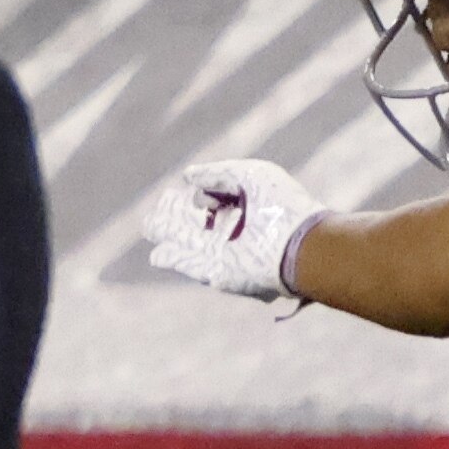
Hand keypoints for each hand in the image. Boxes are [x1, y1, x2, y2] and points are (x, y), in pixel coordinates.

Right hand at [143, 158, 323, 301]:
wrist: (300, 244)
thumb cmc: (282, 205)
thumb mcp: (250, 176)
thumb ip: (217, 174)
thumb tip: (187, 177)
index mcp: (248, 209)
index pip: (214, 203)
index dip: (196, 198)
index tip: (181, 191)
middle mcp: (239, 234)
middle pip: (199, 226)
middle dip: (175, 219)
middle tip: (154, 213)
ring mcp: (230, 255)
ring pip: (191, 244)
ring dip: (169, 235)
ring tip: (149, 226)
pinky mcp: (224, 274)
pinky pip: (192, 265)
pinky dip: (174, 259)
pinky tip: (156, 255)